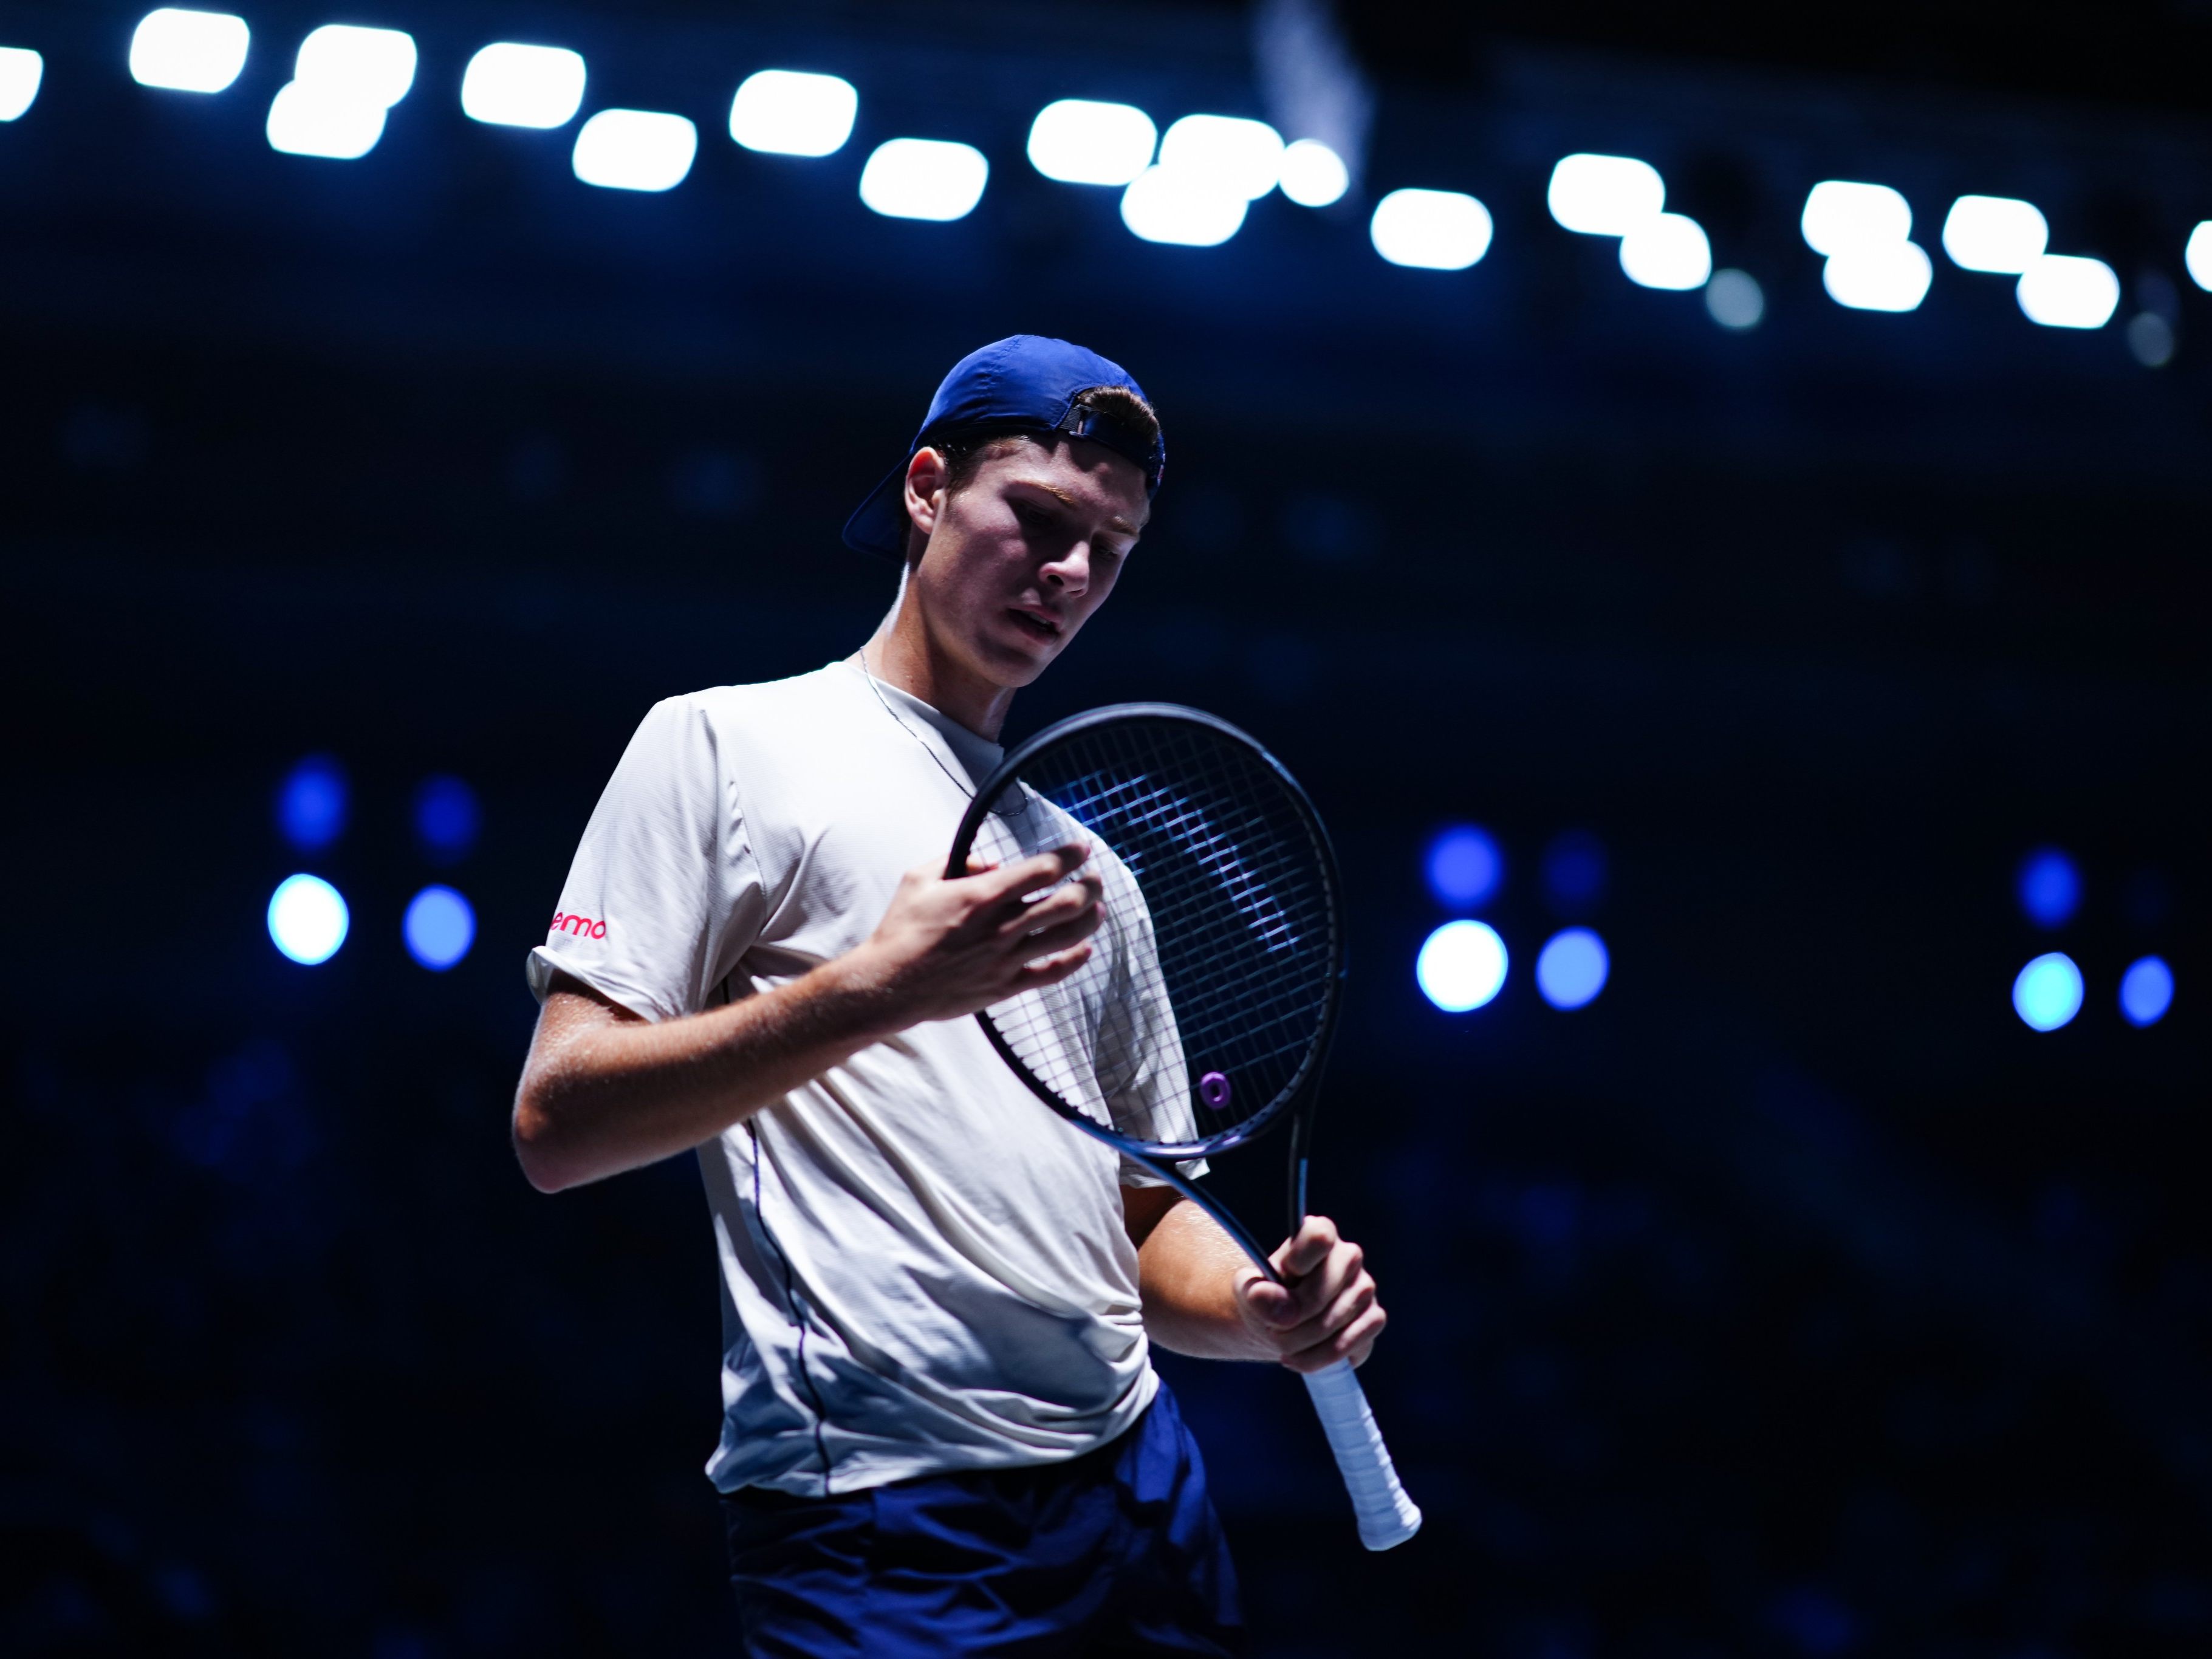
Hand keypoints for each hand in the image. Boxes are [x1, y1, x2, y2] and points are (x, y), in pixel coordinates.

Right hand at [841, 842, 1102, 1027]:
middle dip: (1089, 886)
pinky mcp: (1005, 985)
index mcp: (982, 896)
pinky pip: (1052, 973)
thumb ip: (957, 863)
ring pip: (1067, 937)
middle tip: (1095, 879)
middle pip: (1066, 902)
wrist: (888, 985)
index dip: (1069, 856)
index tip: (1081, 848)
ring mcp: (1006, 959)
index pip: (1041, 870)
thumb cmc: (900, 930)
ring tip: (1097, 908)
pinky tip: (1084, 949)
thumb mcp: (919, 880)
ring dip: (1089, 919)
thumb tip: (992, 864)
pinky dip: (1075, 959)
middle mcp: (1001, 927)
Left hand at [1233, 1215, 1385, 1372]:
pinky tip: (1301, 1357)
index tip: (1284, 1275)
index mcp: (1318, 1234)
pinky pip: (1352, 1342)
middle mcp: (1348, 1256)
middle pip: (1322, 1289)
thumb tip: (1283, 1312)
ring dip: (1302, 1342)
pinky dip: (1322, 1356)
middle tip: (1271, 1330)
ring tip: (1282, 1346)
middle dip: (1292, 1319)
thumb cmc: (1267, 1296)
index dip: (1299, 1259)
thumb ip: (1260, 1296)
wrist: (1280, 1321)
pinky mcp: (1373, 1318)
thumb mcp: (1249, 1291)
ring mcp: (1365, 1287)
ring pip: (1336, 1320)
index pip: (1318, 1237)